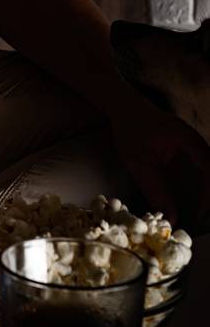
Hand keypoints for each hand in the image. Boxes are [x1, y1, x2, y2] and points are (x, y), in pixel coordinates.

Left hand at [109, 97, 209, 231]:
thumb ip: (155, 189)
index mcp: (187, 138)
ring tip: (198, 215)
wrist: (125, 107)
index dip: (208, 192)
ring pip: (207, 171)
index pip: (208, 167)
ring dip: (205, 193)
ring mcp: (194, 146)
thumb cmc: (131, 129)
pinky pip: (201, 171)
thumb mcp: (138, 161)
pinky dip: (199, 187)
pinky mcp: (189, 152)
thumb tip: (171, 218)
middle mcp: (196, 142)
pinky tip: (193, 203)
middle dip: (208, 196)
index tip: (200, 212)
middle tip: (201, 218)